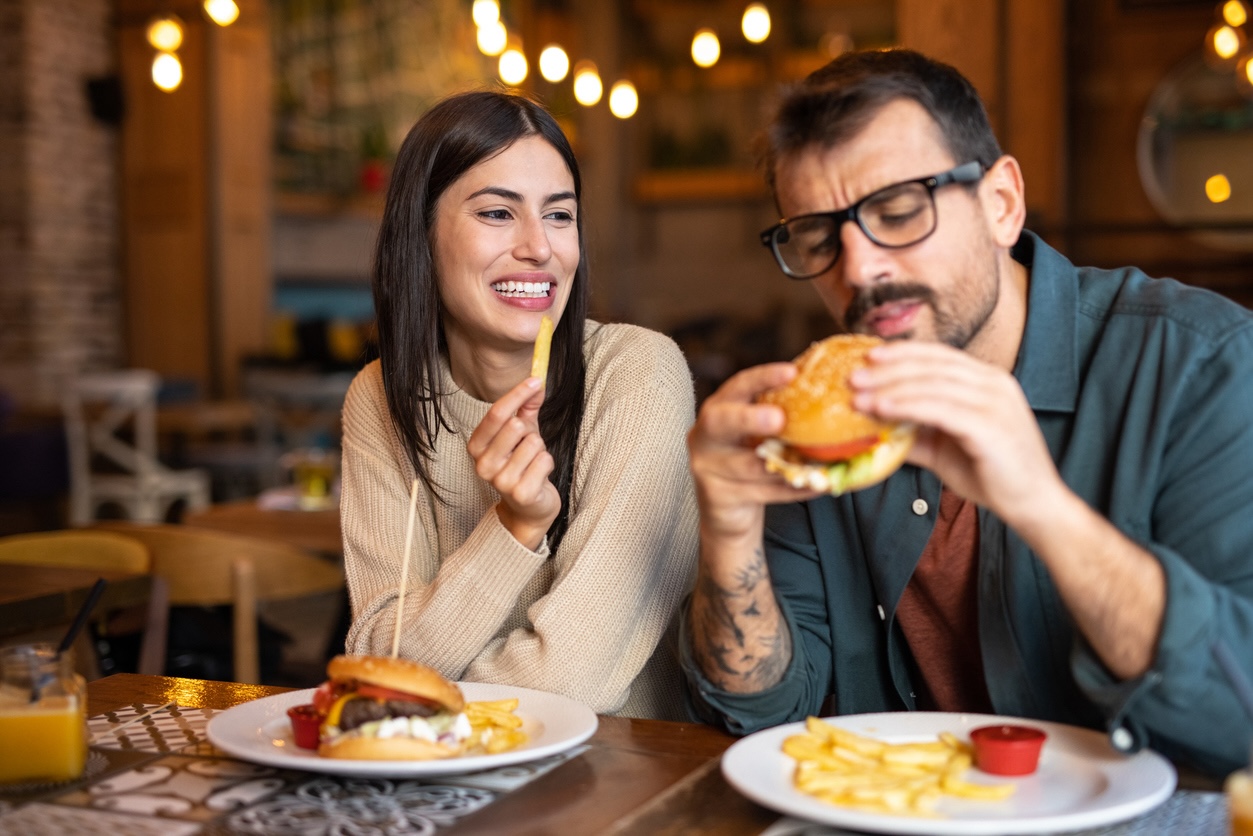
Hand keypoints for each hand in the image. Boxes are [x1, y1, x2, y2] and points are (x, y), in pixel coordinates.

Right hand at [466, 377, 559, 549]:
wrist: (529, 507)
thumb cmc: (522, 464)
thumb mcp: (522, 433)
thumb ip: (526, 408)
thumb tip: (536, 382)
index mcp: (477, 446)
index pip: (496, 413)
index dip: (517, 394)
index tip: (535, 380)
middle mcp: (483, 464)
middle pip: (515, 426)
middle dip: (530, 431)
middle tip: (528, 447)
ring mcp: (500, 481)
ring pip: (534, 443)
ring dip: (540, 450)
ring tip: (533, 463)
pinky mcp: (520, 493)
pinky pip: (544, 460)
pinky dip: (548, 464)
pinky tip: (539, 476)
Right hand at [688, 363, 821, 542]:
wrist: (724, 510)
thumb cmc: (749, 460)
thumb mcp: (757, 433)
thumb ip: (780, 415)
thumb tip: (832, 394)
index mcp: (719, 408)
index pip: (738, 386)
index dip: (763, 378)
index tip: (792, 372)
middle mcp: (705, 434)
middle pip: (722, 421)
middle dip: (750, 418)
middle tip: (779, 419)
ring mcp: (707, 467)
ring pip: (750, 465)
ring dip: (788, 463)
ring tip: (822, 459)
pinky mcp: (718, 497)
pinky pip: (762, 492)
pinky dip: (793, 489)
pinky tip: (819, 485)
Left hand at [850, 341, 1064, 526]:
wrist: (1033, 505)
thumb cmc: (992, 475)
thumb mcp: (945, 449)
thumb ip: (915, 433)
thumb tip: (876, 429)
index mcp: (988, 381)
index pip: (939, 356)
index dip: (902, 353)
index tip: (868, 355)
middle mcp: (994, 383)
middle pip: (931, 365)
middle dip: (888, 368)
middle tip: (852, 376)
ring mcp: (994, 402)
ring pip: (932, 384)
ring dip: (889, 387)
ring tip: (858, 396)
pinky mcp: (989, 425)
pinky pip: (939, 408)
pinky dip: (906, 406)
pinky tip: (881, 409)